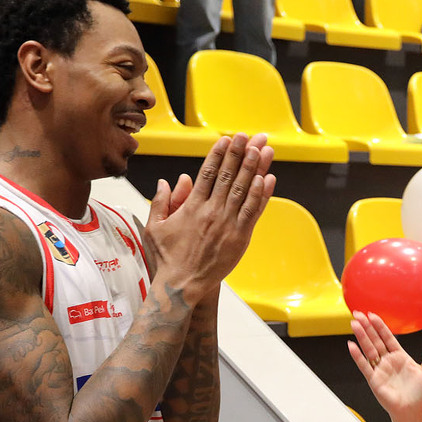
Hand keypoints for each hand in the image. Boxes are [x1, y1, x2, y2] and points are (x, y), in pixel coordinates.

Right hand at [145, 133, 274, 302]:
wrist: (182, 286)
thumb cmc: (167, 258)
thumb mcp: (154, 227)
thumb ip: (161, 202)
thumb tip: (168, 180)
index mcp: (191, 206)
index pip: (207, 173)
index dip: (219, 154)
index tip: (227, 139)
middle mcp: (211, 212)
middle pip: (228, 176)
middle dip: (240, 153)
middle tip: (250, 135)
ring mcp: (227, 225)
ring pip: (244, 190)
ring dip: (255, 168)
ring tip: (263, 149)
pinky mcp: (240, 238)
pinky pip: (253, 212)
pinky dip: (261, 195)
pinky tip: (268, 178)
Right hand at [348, 309, 421, 421]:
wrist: (411, 412)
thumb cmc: (419, 393)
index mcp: (400, 356)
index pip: (387, 337)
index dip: (380, 326)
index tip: (373, 315)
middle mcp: (387, 361)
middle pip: (375, 340)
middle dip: (367, 327)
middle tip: (358, 314)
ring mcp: (379, 370)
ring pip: (368, 349)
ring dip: (361, 337)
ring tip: (354, 324)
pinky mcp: (374, 380)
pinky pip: (364, 366)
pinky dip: (357, 356)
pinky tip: (351, 345)